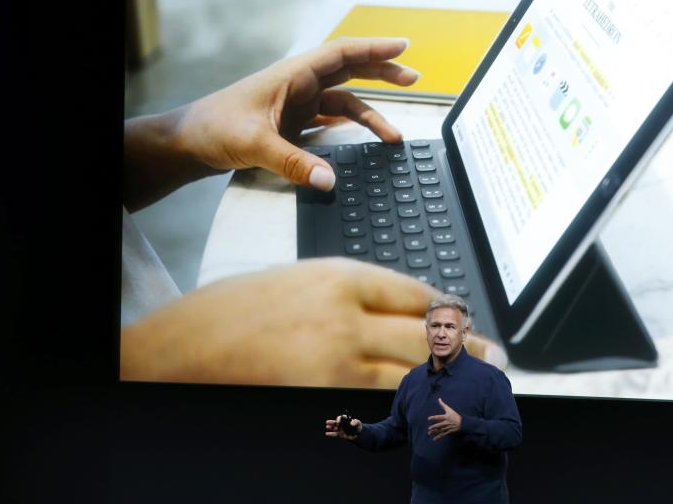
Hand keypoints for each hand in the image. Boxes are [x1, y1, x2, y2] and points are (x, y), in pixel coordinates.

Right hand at [120, 258, 504, 387]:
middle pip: (424, 330)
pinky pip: (380, 398)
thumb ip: (351, 292)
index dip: (446, 307)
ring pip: (411, 368)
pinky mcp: (324, 393)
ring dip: (447, 375)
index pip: (414, 291)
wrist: (183, 348)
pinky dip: (409, 399)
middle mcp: (346, 314)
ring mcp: (337, 358)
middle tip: (490, 351)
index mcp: (340, 274)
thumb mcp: (301, 279)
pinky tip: (426, 399)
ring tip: (474, 377)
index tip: (461, 314)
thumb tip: (397, 308)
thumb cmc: (232, 310)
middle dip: (463, 343)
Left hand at [176, 37, 417, 190]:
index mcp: (293, 75)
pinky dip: (351, 127)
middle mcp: (299, 85)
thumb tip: (328, 181)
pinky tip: (365, 137)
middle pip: (350, 71)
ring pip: (344, 100)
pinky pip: (331, 120)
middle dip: (383, 73)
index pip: (342, 53)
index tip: (403, 46)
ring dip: (371, 113)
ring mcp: (297, 104)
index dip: (374, 48)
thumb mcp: (253, 144)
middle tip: (413, 79)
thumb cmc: (213, 128)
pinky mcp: (293, 124)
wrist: (188, 143)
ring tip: (394, 135)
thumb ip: (293, 162)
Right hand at [325, 415, 361, 440]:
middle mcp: (342, 424)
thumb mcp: (358, 423)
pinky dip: (331, 434)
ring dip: (330, 427)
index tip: (338, 422)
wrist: (358, 435)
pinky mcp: (340, 435)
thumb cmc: (358, 427)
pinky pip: (335, 434)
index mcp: (346, 420)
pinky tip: (327, 433)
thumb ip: (355, 422)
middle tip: (327, 422)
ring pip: (334, 428)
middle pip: (336, 422)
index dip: (339, 419)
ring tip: (327, 426)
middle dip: (331, 422)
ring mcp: (341, 429)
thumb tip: (351, 423)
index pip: (341, 418)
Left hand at [427, 398, 461, 440]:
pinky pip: (443, 434)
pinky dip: (439, 437)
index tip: (429, 418)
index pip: (439, 417)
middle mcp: (446, 422)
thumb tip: (439, 399)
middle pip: (439, 425)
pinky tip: (434, 439)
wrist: (463, 422)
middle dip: (434, 427)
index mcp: (446, 417)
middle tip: (429, 429)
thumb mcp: (449, 409)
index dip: (434, 418)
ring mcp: (448, 427)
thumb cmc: (455, 414)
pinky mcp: (449, 431)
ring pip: (440, 430)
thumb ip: (443, 405)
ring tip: (429, 433)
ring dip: (435, 432)